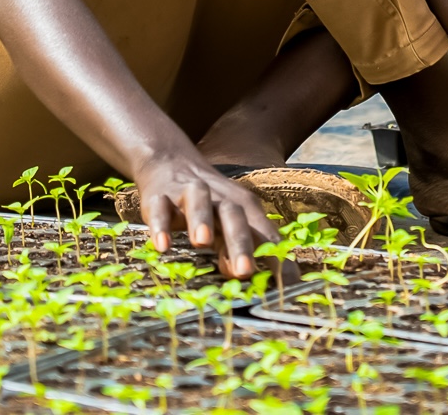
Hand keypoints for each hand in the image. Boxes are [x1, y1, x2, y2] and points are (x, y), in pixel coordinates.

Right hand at [131, 151, 280, 277]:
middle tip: (245, 271)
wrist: (169, 161)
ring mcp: (189, 193)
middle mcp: (220, 198)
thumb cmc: (208, 203)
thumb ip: (237, 249)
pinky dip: (161, 225)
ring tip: (201, 243)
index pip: (265, 235)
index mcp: (244, 208)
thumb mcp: (228, 223)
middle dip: (240, 243)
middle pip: (235, 217)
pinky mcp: (160, 196)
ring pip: (200, 202)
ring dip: (202, 220)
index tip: (287, 286)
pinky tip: (162, 245)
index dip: (277, 259)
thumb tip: (247, 279)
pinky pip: (160, 209)